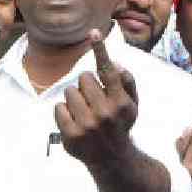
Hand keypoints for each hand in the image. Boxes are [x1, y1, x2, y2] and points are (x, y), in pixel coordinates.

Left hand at [55, 29, 138, 165]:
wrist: (112, 159)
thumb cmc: (120, 124)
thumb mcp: (132, 104)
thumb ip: (127, 82)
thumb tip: (114, 62)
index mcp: (121, 102)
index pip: (108, 71)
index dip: (100, 49)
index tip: (94, 32)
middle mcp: (105, 114)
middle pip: (83, 78)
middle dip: (86, 86)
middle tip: (93, 101)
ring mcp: (87, 126)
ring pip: (69, 91)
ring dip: (74, 98)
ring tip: (84, 112)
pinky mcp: (71, 135)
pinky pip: (58, 107)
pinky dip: (64, 112)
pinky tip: (75, 122)